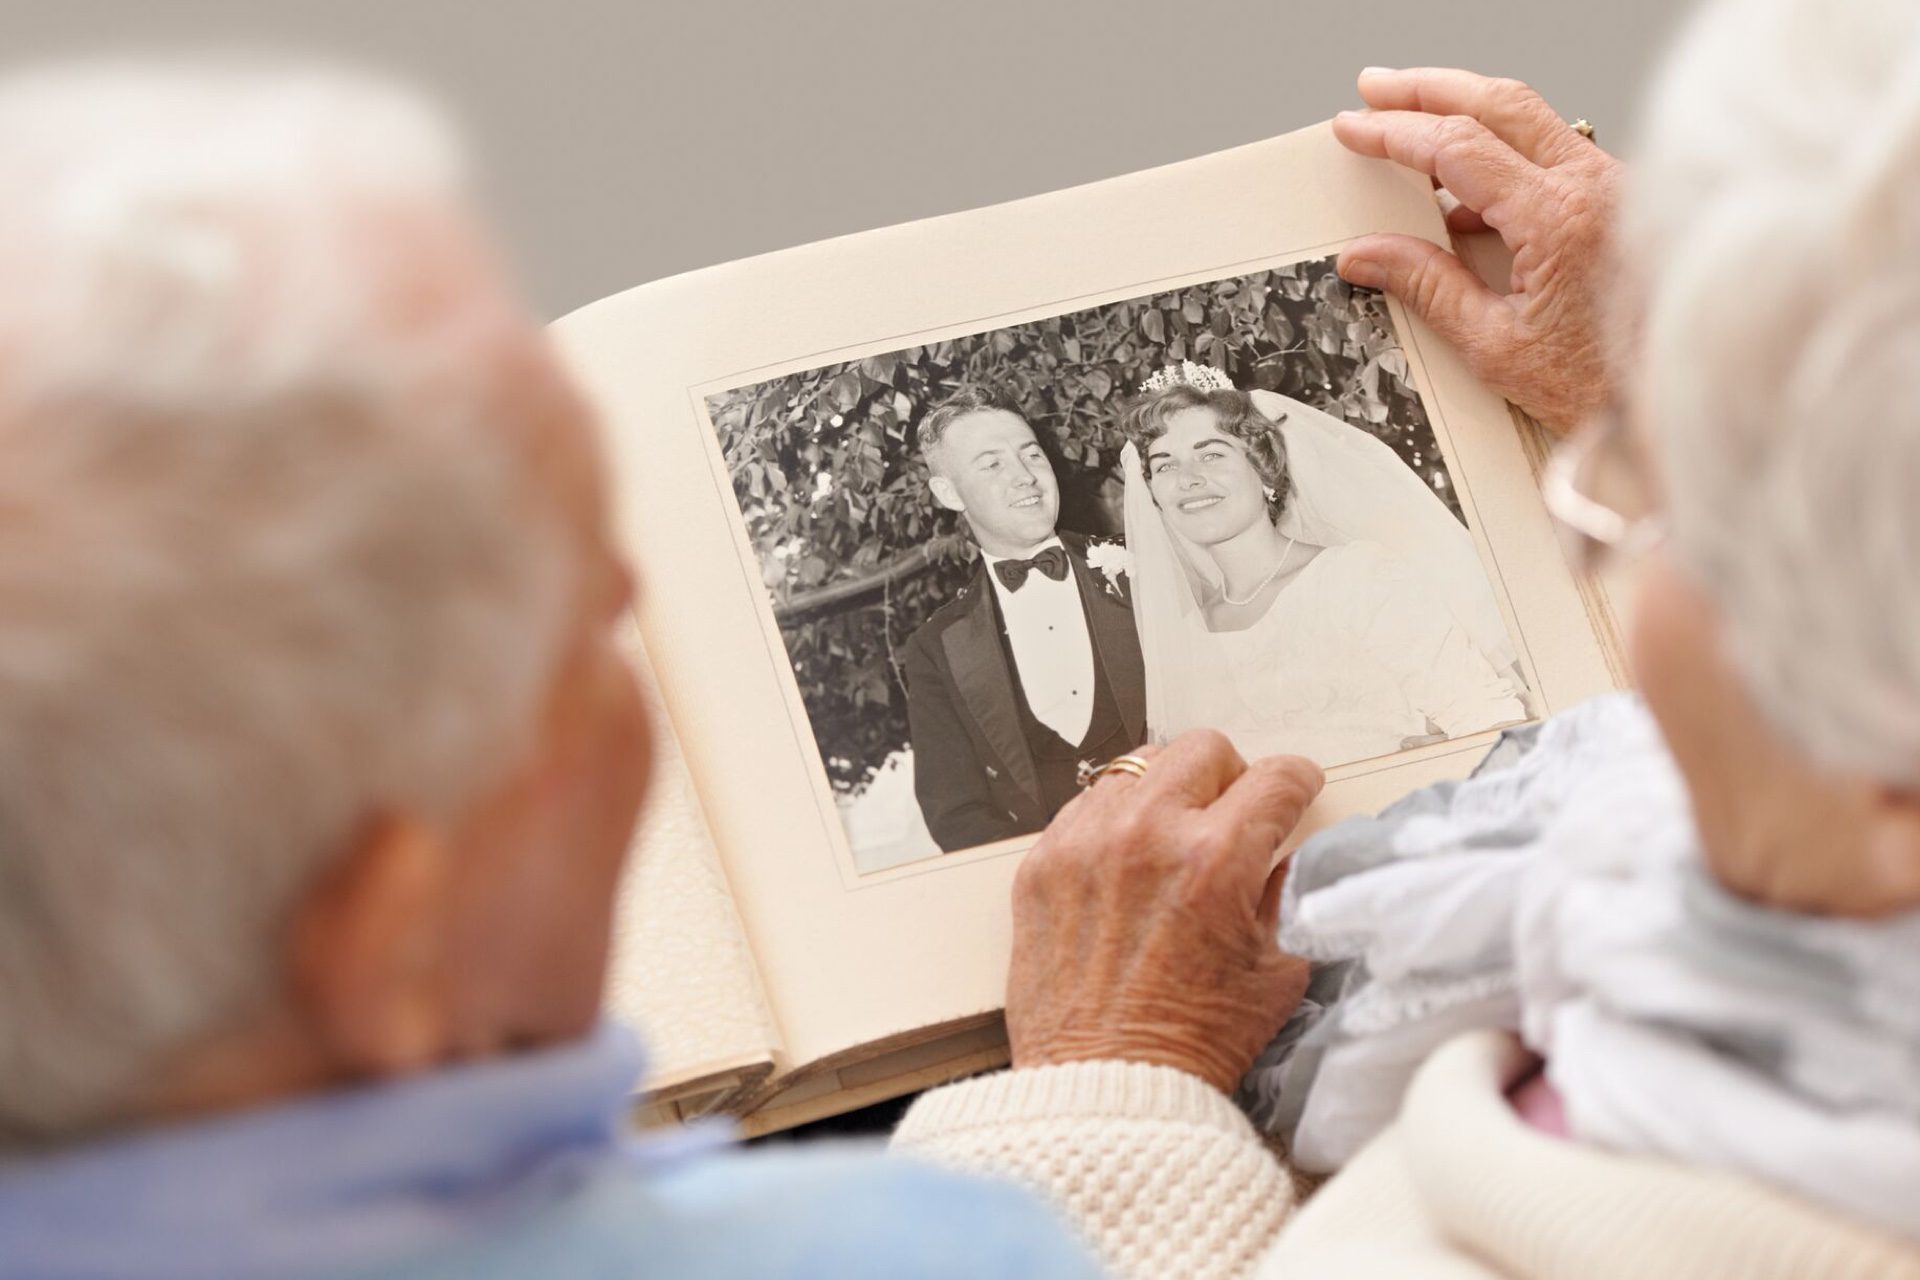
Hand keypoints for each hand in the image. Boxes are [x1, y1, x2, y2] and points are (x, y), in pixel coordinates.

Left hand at [1005, 731, 1322, 1094]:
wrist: (1107, 1088)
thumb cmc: (1192, 1042)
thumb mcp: (1278, 970)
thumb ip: (1288, 894)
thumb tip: (1286, 850)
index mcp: (1214, 860)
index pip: (1275, 778)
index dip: (1298, 783)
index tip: (1296, 792)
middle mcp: (1145, 836)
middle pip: (1203, 749)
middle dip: (1232, 776)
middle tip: (1234, 815)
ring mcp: (1084, 845)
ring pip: (1139, 767)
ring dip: (1169, 793)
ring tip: (1176, 840)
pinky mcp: (1041, 864)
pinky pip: (1085, 806)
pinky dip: (1115, 823)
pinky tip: (1129, 863)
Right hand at [1331, 68, 1623, 432]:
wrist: (1675, 403)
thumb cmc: (1602, 386)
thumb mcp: (1494, 346)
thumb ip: (1426, 289)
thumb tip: (1368, 256)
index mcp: (1560, 219)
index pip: (1461, 147)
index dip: (1397, 132)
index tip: (1356, 129)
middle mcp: (1595, 187)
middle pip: (1500, 103)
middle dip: (1429, 89)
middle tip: (1377, 88)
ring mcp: (1614, 188)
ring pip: (1531, 118)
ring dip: (1466, 110)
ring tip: (1411, 118)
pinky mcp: (1619, 201)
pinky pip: (1552, 154)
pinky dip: (1500, 153)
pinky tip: (1462, 188)